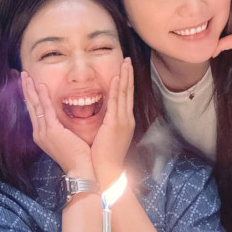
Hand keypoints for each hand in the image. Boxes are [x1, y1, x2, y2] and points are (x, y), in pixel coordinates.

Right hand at [21, 72, 93, 176]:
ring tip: (26, 76)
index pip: (35, 112)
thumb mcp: (66, 141)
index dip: (31, 97)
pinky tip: (40, 85)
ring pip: (35, 106)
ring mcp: (44, 132)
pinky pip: (46, 109)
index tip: (28, 85)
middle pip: (31, 107)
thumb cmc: (78, 158)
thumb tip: (63, 120)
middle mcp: (39, 133)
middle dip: (26, 90)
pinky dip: (43, 96)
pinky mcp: (52, 131)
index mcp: (42, 135)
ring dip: (31, 89)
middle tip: (22, 75)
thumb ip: (62, 129)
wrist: (81, 171)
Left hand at [90, 58, 134, 189]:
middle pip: (128, 92)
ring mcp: (123, 121)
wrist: (106, 171)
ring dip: (125, 77)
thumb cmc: (103, 158)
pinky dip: (118, 89)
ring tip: (125, 63)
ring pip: (125, 94)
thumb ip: (106, 126)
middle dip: (128, 76)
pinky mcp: (116, 124)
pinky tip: (117, 78)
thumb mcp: (107, 138)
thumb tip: (102, 120)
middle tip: (127, 60)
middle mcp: (126, 119)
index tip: (124, 71)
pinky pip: (117, 102)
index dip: (125, 83)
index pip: (125, 98)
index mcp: (123, 123)